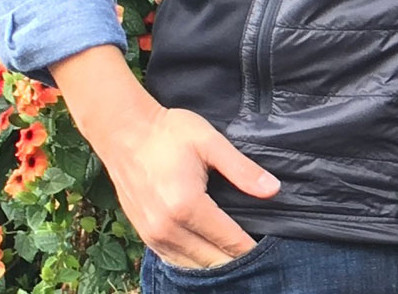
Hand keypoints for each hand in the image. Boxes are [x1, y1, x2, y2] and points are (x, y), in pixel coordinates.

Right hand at [51, 47, 279, 268]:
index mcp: (187, 205)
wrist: (125, 132)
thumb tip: (272, 190)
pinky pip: (172, 260)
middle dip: (234, 260)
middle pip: (210, 259)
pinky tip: (207, 256)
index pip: (227, 239)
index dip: (249, 248)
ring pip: (190, 265)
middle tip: (258, 256)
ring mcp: (152, 235)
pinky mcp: (143, 234)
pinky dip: (191, 262)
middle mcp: (167, 228)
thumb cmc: (169, 132)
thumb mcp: (210, 142)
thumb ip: (242, 170)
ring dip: (213, 265)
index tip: (269, 250)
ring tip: (236, 257)